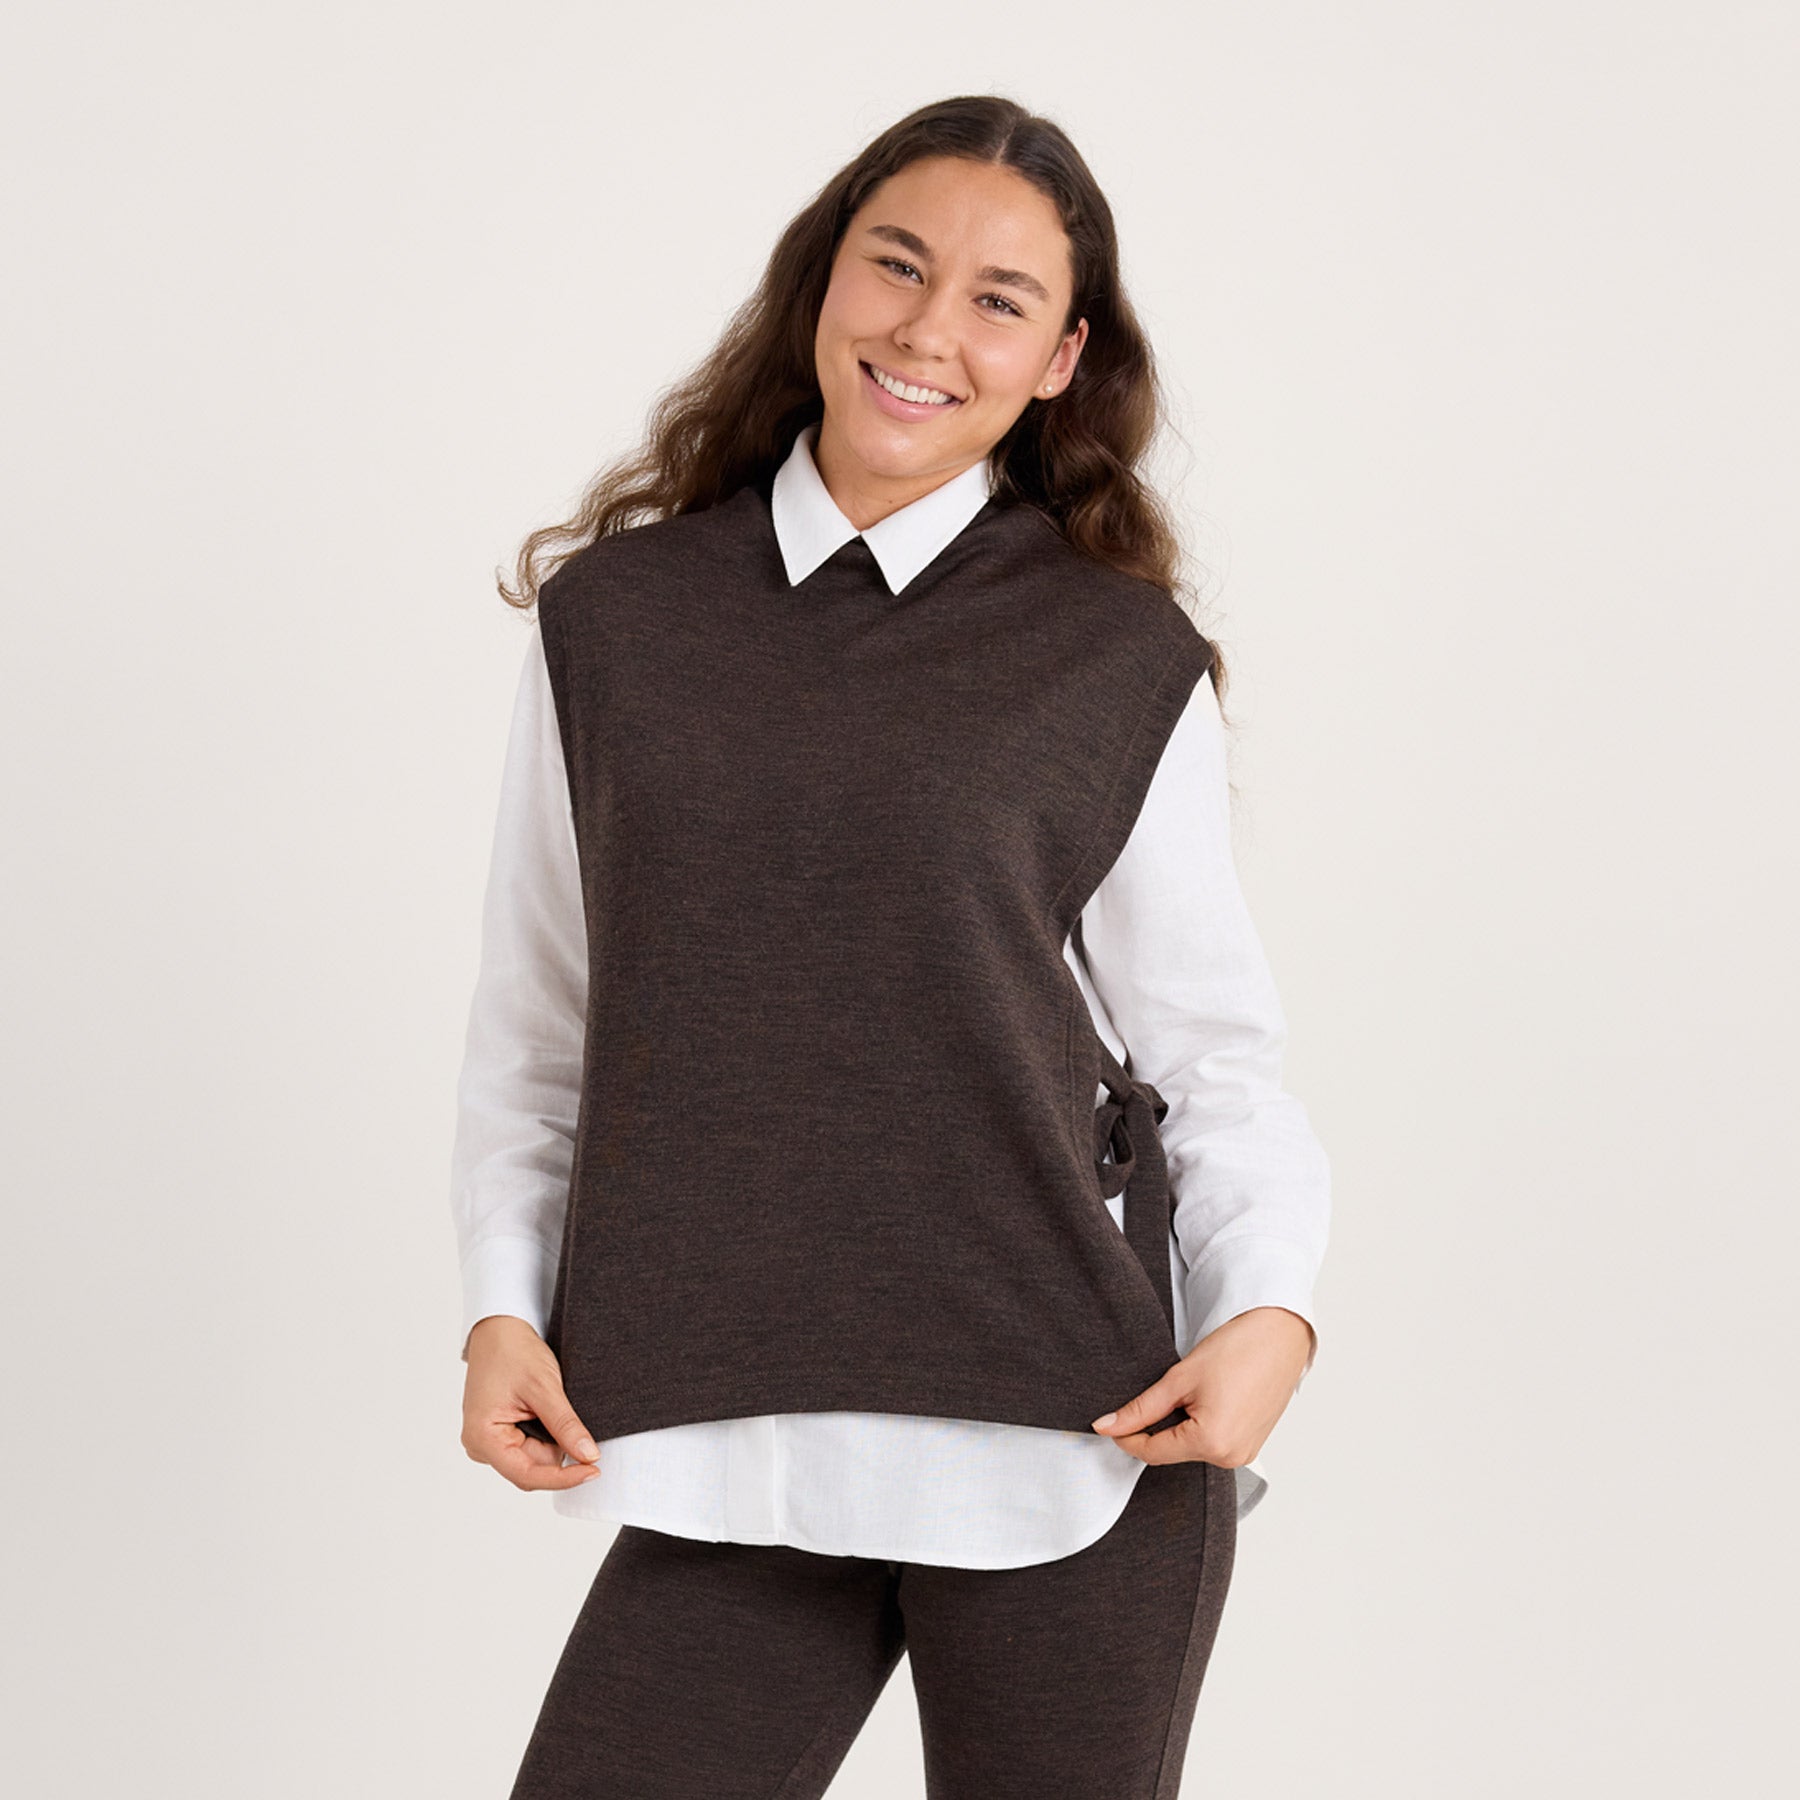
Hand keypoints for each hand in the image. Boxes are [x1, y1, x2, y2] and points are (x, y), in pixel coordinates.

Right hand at [460, 1315, 603, 1490]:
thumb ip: (565, 1425)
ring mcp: (489, 1440)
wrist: (500, 1327)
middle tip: (583, 1430)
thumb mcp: (544, 1387)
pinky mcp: (499, 1433)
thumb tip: (588, 1456)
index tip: (594, 1470)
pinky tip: (550, 1413)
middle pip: (531, 1469)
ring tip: (556, 1408)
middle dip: (559, 1453)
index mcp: (482, 1437)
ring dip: (553, 1441)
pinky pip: (529, 1446)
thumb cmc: (513, 1351)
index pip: (527, 1475)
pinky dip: (547, 1434)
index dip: (563, 1478)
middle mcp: (480, 1445)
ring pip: (533, 1459)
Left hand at [1089, 1306, 1315, 1466]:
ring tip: (1188, 1391)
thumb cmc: (1237, 1349)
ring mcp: (1245, 1453)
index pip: (1153, 1452)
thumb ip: (1142, 1408)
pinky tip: (1205, 1399)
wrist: (1279, 1334)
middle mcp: (1231, 1457)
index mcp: (1212, 1442)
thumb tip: (1108, 1425)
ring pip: (1192, 1447)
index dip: (1126, 1437)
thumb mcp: (1180, 1378)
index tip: (1110, 1423)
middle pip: (1173, 1451)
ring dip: (1179, 1427)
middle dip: (1155, 1428)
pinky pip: (1214, 1443)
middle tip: (1154, 1394)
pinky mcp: (1252, 1445)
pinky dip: (1200, 1427)